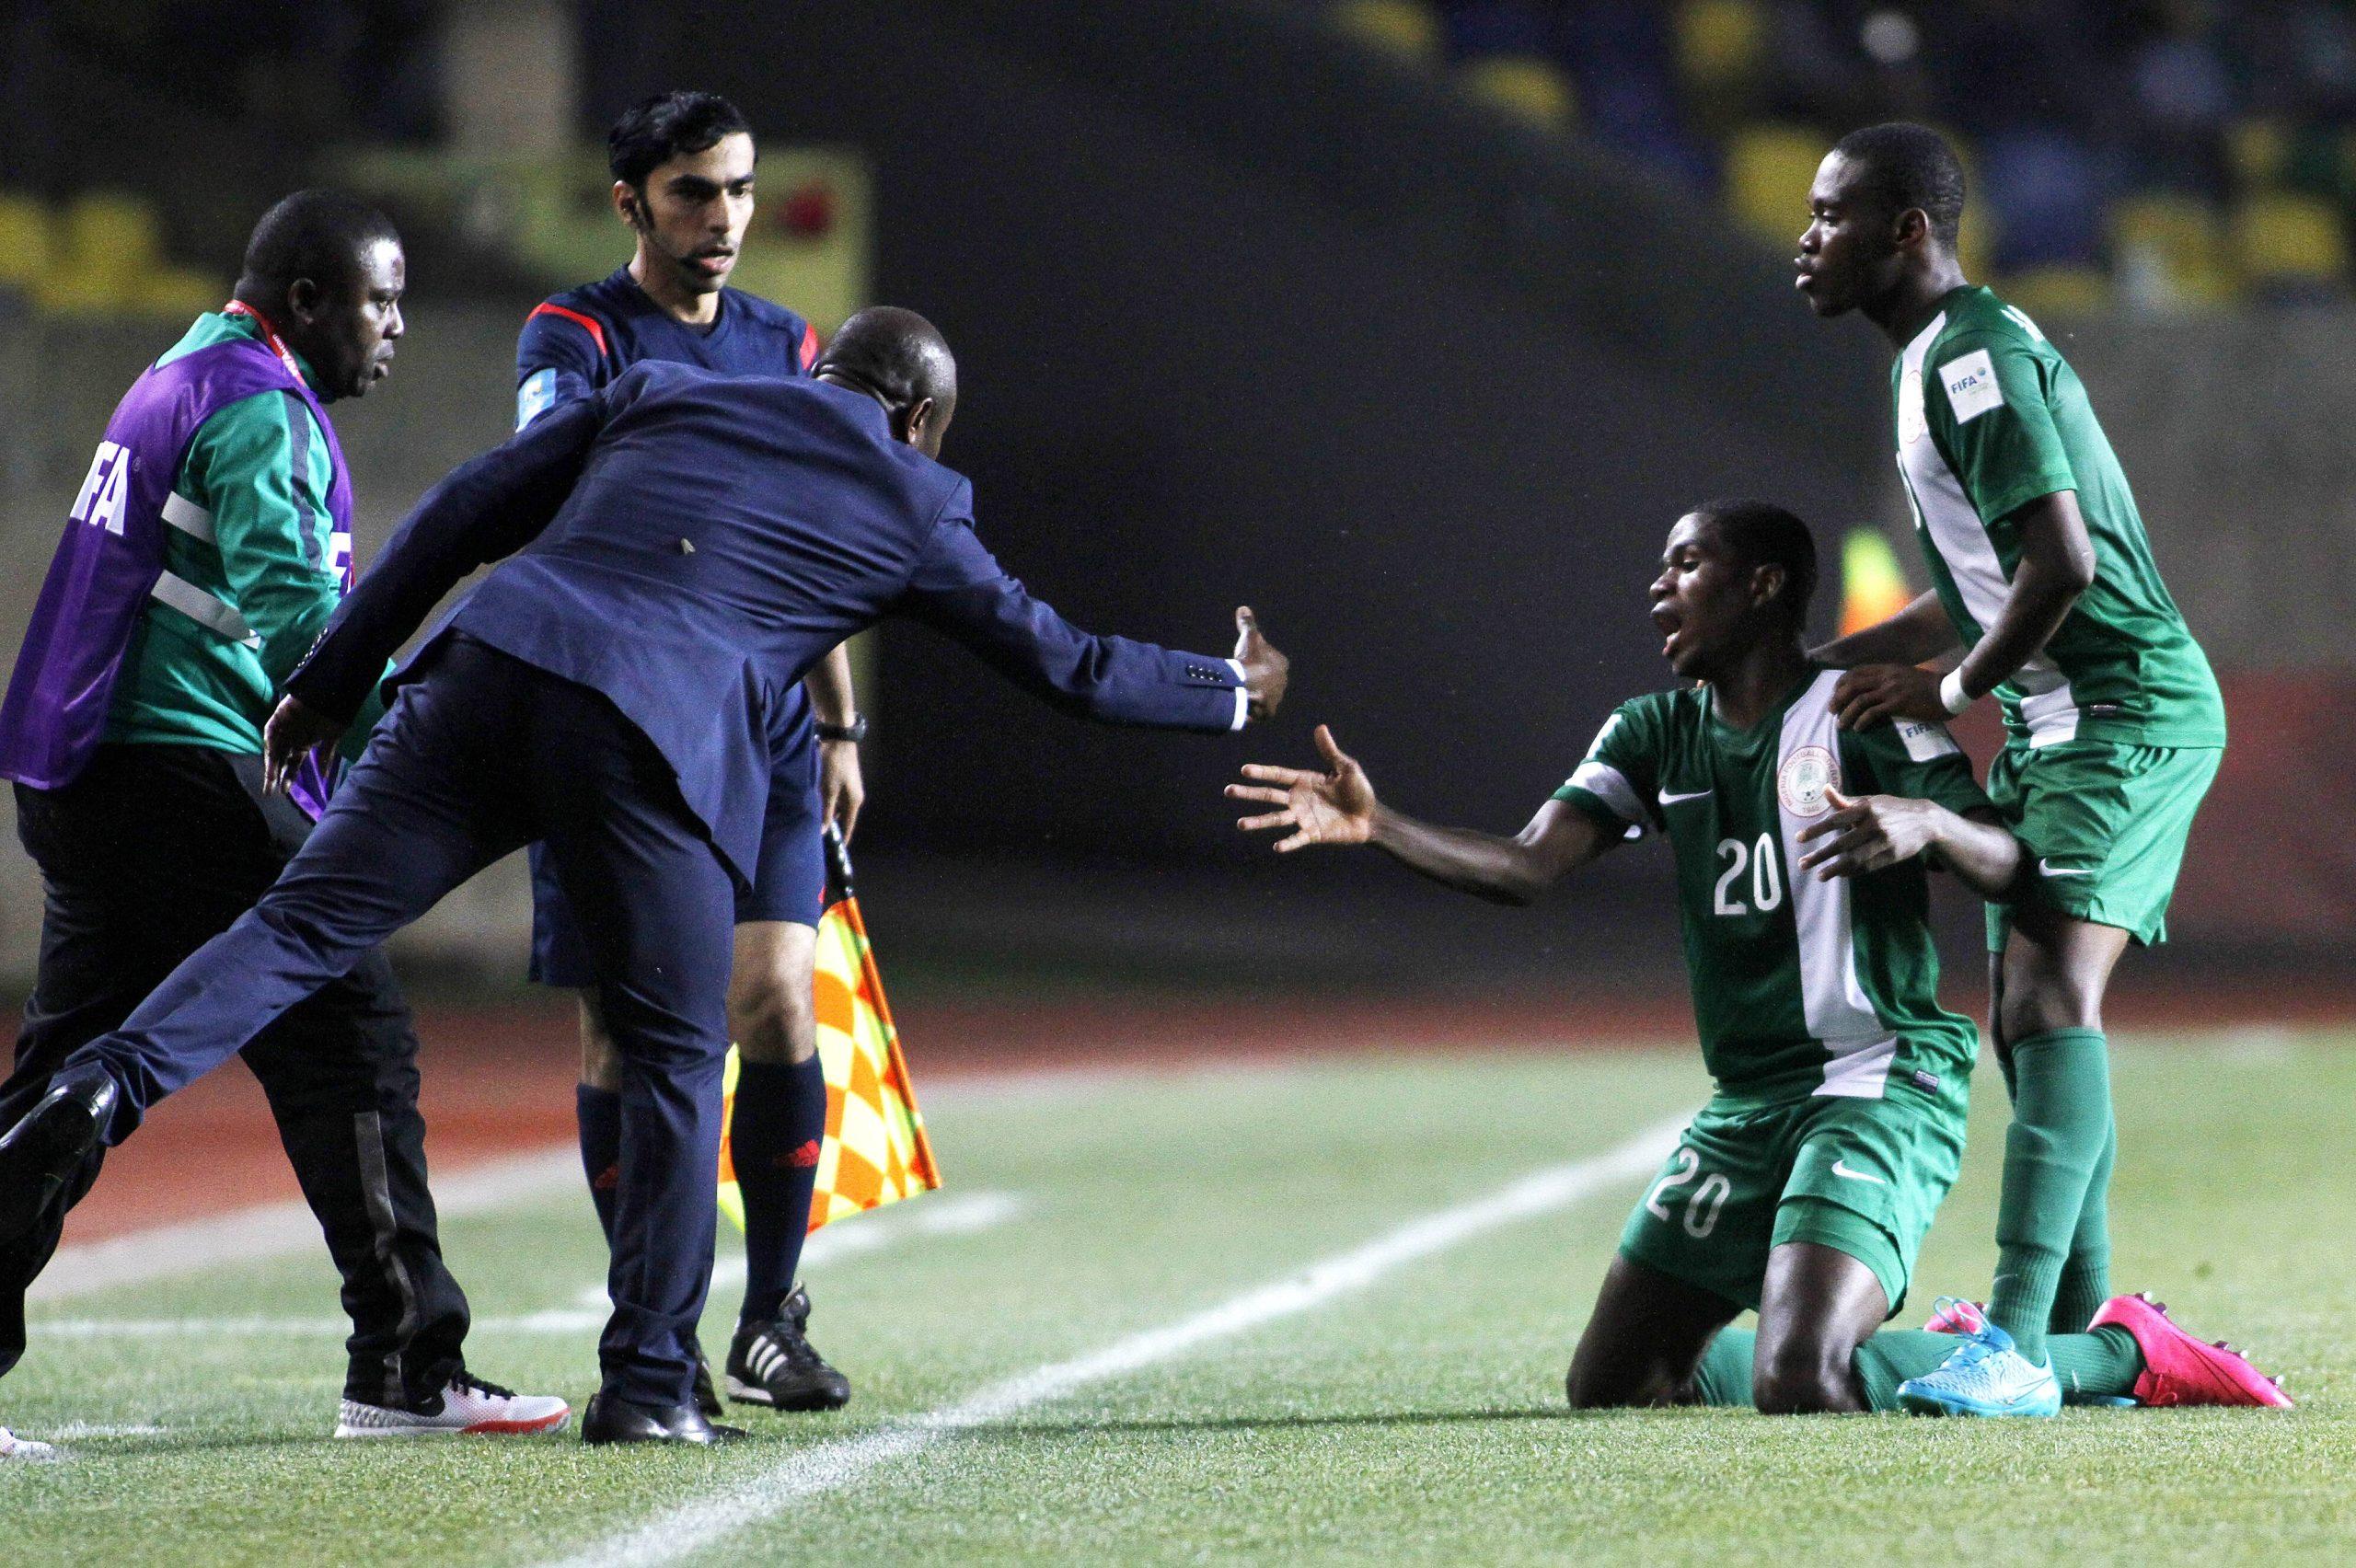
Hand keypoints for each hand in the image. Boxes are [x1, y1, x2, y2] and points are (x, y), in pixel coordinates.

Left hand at [262, 695, 345, 795]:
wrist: (331, 692)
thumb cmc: (334, 715)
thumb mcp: (332, 738)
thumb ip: (326, 756)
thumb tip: (324, 777)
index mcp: (304, 744)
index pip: (293, 764)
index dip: (289, 777)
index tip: (285, 791)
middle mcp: (292, 739)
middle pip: (280, 760)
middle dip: (275, 776)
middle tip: (270, 792)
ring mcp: (284, 729)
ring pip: (273, 750)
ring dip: (270, 765)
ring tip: (269, 781)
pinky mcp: (278, 718)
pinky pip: (270, 734)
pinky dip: (270, 745)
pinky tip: (270, 758)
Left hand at [819, 738, 864, 842]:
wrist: (838, 739)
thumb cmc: (835, 765)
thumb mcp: (828, 790)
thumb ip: (826, 811)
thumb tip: (824, 830)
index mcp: (854, 801)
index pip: (849, 824)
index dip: (844, 837)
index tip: (839, 849)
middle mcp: (853, 796)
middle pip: (843, 816)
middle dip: (833, 825)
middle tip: (821, 837)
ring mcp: (848, 787)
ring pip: (837, 806)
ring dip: (827, 813)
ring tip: (815, 822)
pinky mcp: (841, 780)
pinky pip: (834, 797)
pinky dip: (826, 802)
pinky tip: (815, 805)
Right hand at [1226, 724, 1376, 851]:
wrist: (1370, 818)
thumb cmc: (1360, 792)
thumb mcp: (1347, 768)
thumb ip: (1330, 752)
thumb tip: (1320, 727)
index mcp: (1304, 781)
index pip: (1278, 775)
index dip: (1261, 772)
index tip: (1244, 770)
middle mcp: (1299, 799)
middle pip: (1269, 796)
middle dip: (1248, 793)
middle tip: (1228, 791)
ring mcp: (1304, 817)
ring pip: (1276, 819)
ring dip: (1258, 821)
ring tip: (1241, 824)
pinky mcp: (1312, 834)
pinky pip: (1297, 839)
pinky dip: (1287, 843)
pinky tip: (1276, 846)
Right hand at [1232, 606, 1288, 720]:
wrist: (1246, 686)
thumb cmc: (1249, 659)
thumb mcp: (1249, 637)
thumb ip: (1247, 623)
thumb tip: (1243, 608)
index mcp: (1282, 664)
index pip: (1272, 660)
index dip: (1259, 660)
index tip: (1247, 661)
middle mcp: (1283, 682)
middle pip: (1269, 679)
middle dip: (1259, 678)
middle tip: (1243, 677)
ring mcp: (1276, 698)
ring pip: (1265, 695)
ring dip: (1256, 694)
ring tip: (1241, 691)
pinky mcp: (1268, 713)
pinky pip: (1260, 710)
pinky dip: (1253, 709)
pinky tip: (1243, 704)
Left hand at [1795, 788, 1942, 879]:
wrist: (1926, 821)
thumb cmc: (1891, 809)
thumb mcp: (1871, 801)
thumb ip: (1846, 801)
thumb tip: (1824, 789)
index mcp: (1866, 809)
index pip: (1836, 820)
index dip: (1816, 830)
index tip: (1798, 839)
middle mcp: (1874, 825)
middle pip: (1842, 843)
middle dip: (1821, 855)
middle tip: (1802, 864)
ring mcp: (1885, 842)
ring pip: (1855, 859)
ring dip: (1835, 869)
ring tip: (1819, 876)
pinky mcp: (1892, 856)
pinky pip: (1868, 867)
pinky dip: (1852, 872)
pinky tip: (1839, 874)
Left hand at [1831, 663, 1947, 729]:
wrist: (1948, 691)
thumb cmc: (1929, 686)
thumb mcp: (1905, 675)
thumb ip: (1889, 679)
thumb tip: (1874, 690)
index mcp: (1887, 669)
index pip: (1856, 672)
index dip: (1841, 683)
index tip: (1835, 693)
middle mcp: (1886, 677)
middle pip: (1852, 685)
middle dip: (1837, 698)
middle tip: (1831, 710)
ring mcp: (1891, 690)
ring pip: (1859, 700)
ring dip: (1846, 713)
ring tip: (1840, 725)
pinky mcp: (1898, 704)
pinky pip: (1873, 712)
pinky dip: (1862, 721)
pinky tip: (1858, 729)